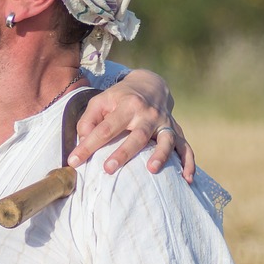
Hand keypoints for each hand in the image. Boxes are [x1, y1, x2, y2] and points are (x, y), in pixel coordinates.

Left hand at [69, 69, 194, 180]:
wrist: (151, 85)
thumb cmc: (120, 98)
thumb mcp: (100, 101)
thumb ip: (88, 120)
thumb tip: (83, 142)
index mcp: (127, 105)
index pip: (105, 128)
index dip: (89, 145)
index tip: (74, 161)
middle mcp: (148, 114)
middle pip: (137, 135)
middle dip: (123, 153)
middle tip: (108, 169)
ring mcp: (165, 123)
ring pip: (166, 140)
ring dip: (161, 155)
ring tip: (152, 170)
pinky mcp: (176, 131)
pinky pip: (186, 148)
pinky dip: (189, 163)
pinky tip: (187, 179)